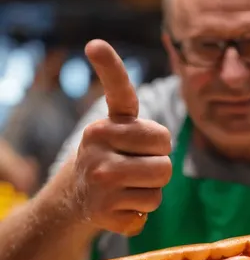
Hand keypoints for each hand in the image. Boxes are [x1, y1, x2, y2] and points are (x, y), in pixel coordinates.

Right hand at [71, 40, 171, 235]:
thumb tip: (104, 59)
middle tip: (136, 169)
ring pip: (158, 189)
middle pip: (165, 161)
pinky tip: (119, 207)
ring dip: (150, 193)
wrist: (73, 200)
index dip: (109, 66)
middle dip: (159, 168)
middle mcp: (96, 147)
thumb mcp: (116, 139)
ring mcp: (99, 180)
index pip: (117, 93)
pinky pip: (146, 213)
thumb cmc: (109, 162)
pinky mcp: (102, 211)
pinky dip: (138, 215)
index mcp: (104, 125)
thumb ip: (139, 129)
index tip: (94, 44)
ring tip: (127, 188)